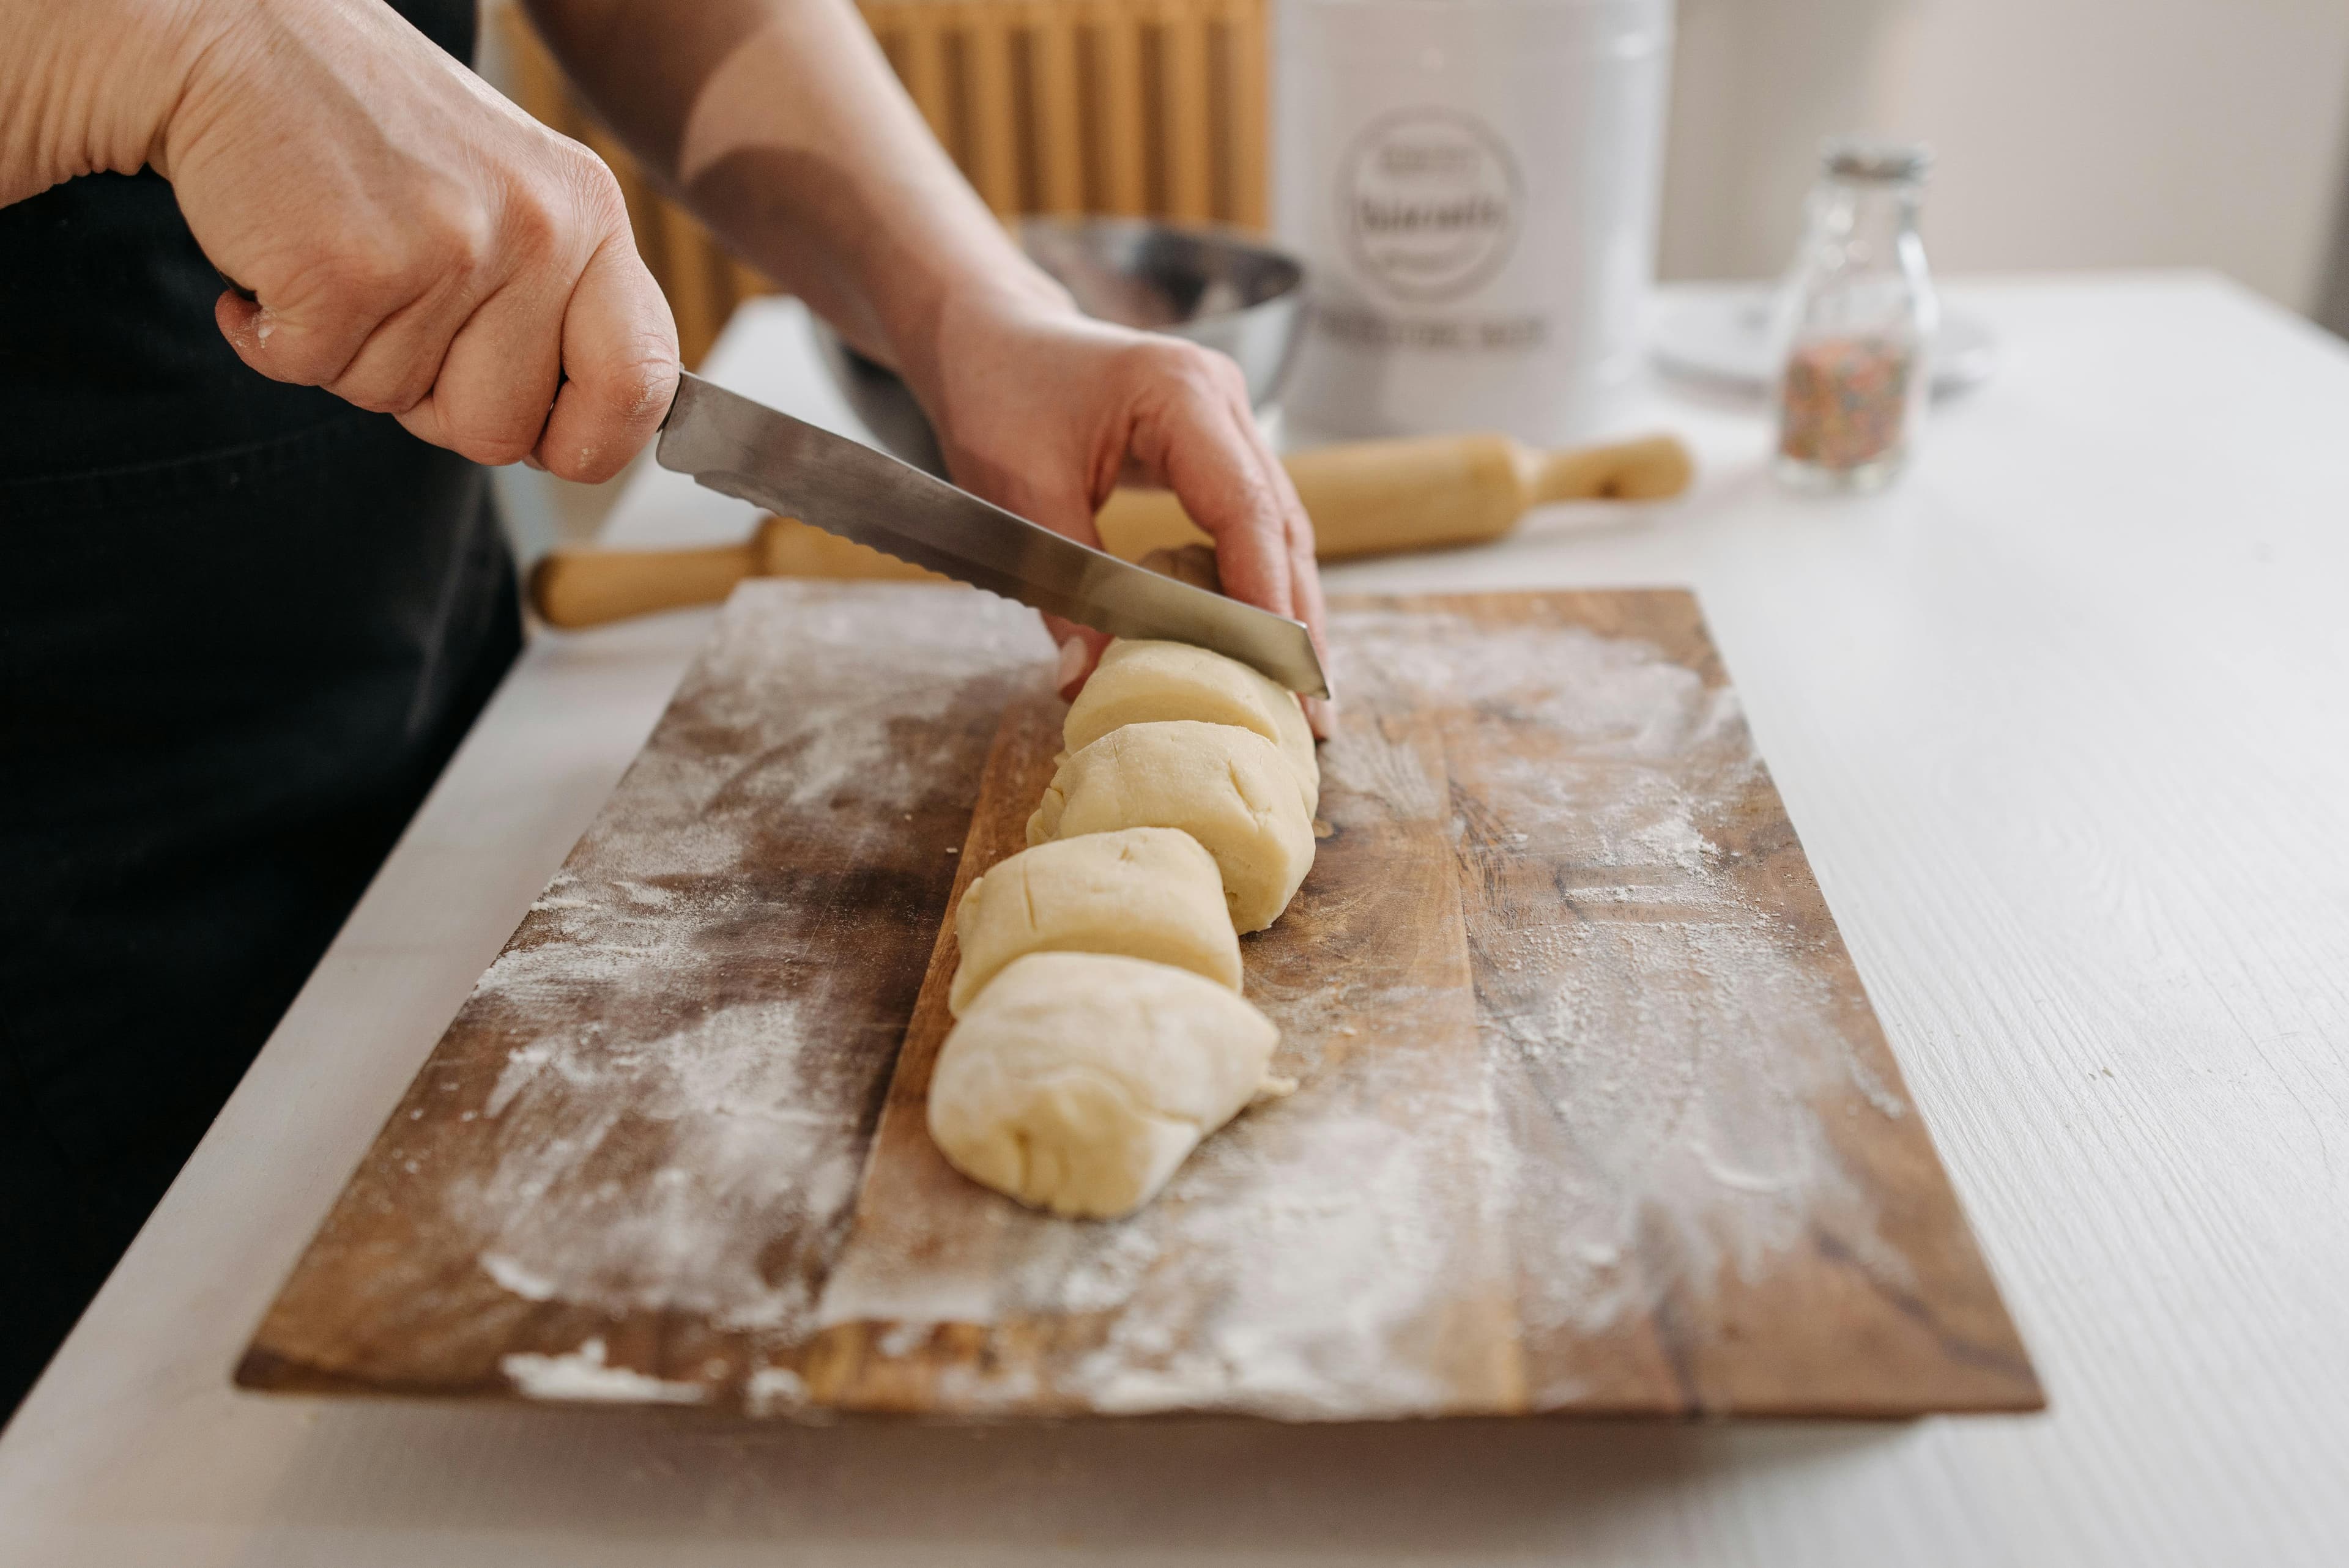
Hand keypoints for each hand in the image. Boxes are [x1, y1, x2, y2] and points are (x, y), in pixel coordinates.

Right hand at [155, 0, 677, 479]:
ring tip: (335, 257)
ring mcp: (448, 249)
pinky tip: (275, 261)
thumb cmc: (367, 134)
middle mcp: (537, 231)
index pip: (641, 382)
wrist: (230, 39)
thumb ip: (554, 303)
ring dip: (345, 353)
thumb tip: (573, 440)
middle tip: (394, 316)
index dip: (594, 442)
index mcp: (588, 216)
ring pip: (394, 401)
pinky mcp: (348, 269)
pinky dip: (270, 337)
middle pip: (504, 430)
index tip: (551, 445)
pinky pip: (310, 372)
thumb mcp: (505, 196)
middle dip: (435, 406)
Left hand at [911, 287, 1333, 733]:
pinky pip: (1251, 523)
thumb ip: (1061, 586)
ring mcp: (1227, 419)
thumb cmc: (996, 394)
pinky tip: (1260, 645)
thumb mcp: (1016, 494)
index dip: (1266, 599)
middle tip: (1315, 713)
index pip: (1245, 509)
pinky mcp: (1215, 444)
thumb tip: (1085, 682)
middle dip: (1298, 623)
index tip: (1282, 675)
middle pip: (1281, 524)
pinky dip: (1259, 584)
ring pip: (1278, 528)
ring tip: (1301, 697)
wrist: (987, 333)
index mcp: (1180, 393)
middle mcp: (1221, 400)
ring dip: (1288, 611)